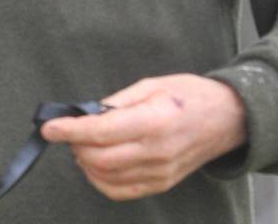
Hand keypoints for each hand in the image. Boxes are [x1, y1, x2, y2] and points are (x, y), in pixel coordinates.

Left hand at [39, 74, 246, 200]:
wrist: (229, 118)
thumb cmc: (189, 96)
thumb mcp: (150, 86)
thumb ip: (115, 103)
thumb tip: (84, 115)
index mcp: (154, 121)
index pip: (101, 132)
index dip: (69, 130)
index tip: (48, 127)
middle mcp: (157, 151)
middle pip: (99, 158)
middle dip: (74, 145)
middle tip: (67, 132)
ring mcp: (161, 172)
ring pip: (106, 177)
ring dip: (84, 162)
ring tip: (82, 144)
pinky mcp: (162, 183)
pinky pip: (120, 190)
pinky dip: (99, 180)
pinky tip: (95, 163)